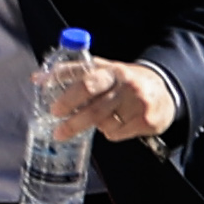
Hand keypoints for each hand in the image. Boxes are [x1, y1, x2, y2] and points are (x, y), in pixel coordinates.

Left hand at [58, 54, 178, 144]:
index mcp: (113, 70)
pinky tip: (118, 123)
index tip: (54, 110)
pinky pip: (117, 134)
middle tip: (59, 132)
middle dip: (73, 123)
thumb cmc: (125, 80)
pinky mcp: (148, 120)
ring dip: (96, 126)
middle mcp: (128, 85)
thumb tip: (37, 79)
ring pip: (104, 124)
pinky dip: (111, 132)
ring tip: (101, 120)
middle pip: (94, 109)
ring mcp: (139, 104)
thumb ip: (71, 72)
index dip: (68, 97)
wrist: (166, 88)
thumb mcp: (102, 69)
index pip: (87, 82)